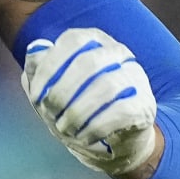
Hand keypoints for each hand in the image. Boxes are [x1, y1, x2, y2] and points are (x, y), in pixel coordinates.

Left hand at [23, 27, 159, 178]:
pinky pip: (121, 111)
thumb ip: (38, 67)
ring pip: (106, 87)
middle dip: (61, 93)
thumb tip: (35, 48)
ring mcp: (135, 77)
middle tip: (48, 115)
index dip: (49, 68)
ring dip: (77, 113)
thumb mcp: (49, 86)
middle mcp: (118, 52)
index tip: (35, 96)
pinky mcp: (144, 104)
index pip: (73, 41)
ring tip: (64, 128)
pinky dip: (96, 126)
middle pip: (88, 63)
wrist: (111, 138)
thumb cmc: (75, 105)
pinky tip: (84, 136)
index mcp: (94, 40)